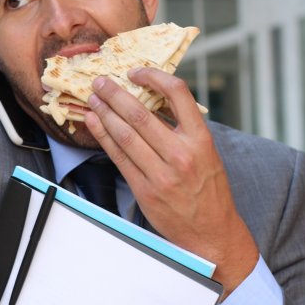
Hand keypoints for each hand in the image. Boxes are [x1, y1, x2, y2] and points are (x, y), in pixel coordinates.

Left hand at [83, 68, 257, 294]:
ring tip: (92, 99)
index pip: (178, 94)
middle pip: (140, 114)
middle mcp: (181, 154)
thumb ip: (182, 129)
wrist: (211, 233)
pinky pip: (118, 157)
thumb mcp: (207, 153)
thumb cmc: (208, 190)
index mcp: (201, 140)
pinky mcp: (144, 189)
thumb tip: (151, 100)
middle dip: (115, 94)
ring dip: (103, 113)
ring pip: (125, 135)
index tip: (136, 72)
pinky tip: (93, 124)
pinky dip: (103, 137)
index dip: (154, 77)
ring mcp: (161, 173)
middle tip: (100, 81)